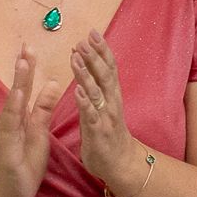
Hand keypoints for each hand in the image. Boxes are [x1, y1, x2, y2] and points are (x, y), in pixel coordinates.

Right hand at [0, 46, 64, 196]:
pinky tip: (19, 94)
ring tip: (23, 63)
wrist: (10, 192)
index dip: (29, 67)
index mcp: (22, 115)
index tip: (32, 46)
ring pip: (13, 103)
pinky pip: (11, 125)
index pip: (26, 87)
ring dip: (18, 83)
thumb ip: (43, 108)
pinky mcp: (6, 145)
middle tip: (27, 45)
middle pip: (18, 89)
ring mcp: (7, 131)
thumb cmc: (25, 162)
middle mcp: (11, 119)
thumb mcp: (40, 132)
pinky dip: (14, 108)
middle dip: (22, 67)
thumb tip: (53, 82)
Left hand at [71, 31, 139, 191]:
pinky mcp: (98, 132)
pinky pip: (91, 115)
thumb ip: (96, 86)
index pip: (109, 67)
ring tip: (76, 57)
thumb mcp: (104, 105)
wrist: (120, 164)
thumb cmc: (109, 133)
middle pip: (105, 74)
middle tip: (84, 39)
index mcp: (112, 95)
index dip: (102, 50)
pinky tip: (77, 90)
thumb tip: (86, 62)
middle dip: (95, 56)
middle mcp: (112, 102)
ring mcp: (106, 117)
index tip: (93, 32)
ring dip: (86, 73)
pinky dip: (85, 102)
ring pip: (97, 91)